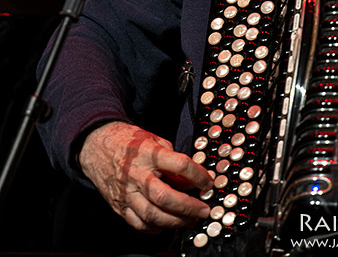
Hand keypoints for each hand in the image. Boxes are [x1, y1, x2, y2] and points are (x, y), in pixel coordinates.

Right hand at [78, 121, 212, 232]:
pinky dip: (155, 228)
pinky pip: (138, 223)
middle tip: (203, 210)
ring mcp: (126, 193)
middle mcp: (137, 175)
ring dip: (174, 221)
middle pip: (165, 197)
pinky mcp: (118, 205)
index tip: (209, 182)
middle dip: (188, 207)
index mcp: (150, 154)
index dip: (198, 176)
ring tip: (189, 221)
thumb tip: (190, 180)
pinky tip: (167, 225)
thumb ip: (173, 159)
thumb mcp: (155, 140)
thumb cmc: (129, 142)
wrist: (96, 146)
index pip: (180, 165)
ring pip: (152, 215)